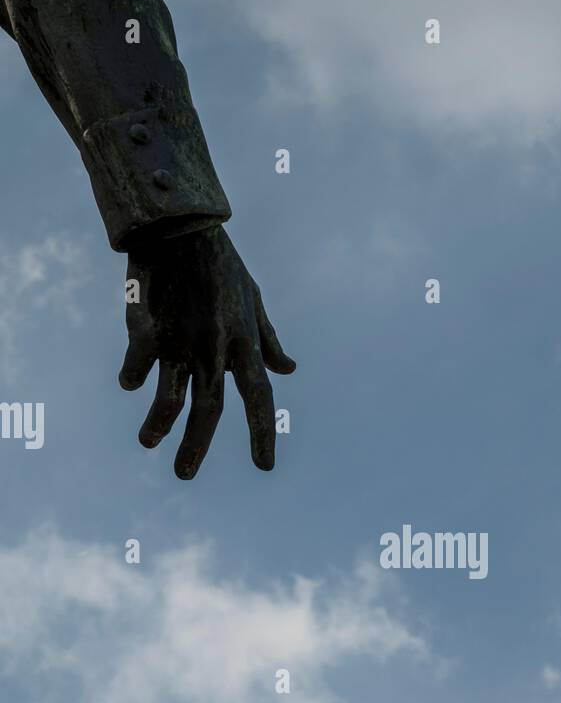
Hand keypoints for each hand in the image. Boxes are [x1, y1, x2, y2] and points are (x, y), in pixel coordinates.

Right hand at [119, 227, 295, 479]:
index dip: (263, 435)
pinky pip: (136, 368)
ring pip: (170, 401)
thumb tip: (289, 370)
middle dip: (197, 448)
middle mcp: (214, 348)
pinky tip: (129, 384)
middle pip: (210, 412)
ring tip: (148, 442)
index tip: (265, 467)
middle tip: (185, 476)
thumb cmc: (219, 264)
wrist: (178, 226)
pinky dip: (131, 379)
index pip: (260, 399)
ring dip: (158, 428)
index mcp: (243, 343)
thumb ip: (268, 339)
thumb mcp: (253, 299)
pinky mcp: (146, 331)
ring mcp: (180, 341)